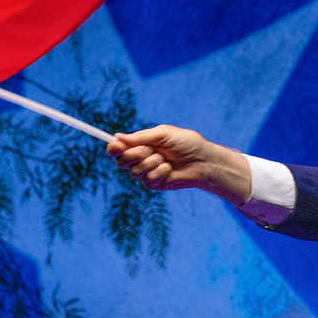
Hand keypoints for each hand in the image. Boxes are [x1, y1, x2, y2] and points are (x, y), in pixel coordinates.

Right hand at [107, 124, 251, 204]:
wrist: (203, 160)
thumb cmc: (187, 143)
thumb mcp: (163, 134)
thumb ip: (141, 137)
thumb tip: (118, 136)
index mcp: (141, 144)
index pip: (119, 148)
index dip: (114, 148)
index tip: (115, 147)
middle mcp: (141, 158)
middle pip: (121, 161)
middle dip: (134, 155)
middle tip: (148, 149)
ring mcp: (147, 172)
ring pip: (135, 171)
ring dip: (150, 163)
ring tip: (165, 159)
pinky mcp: (154, 184)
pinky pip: (147, 180)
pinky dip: (159, 172)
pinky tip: (169, 169)